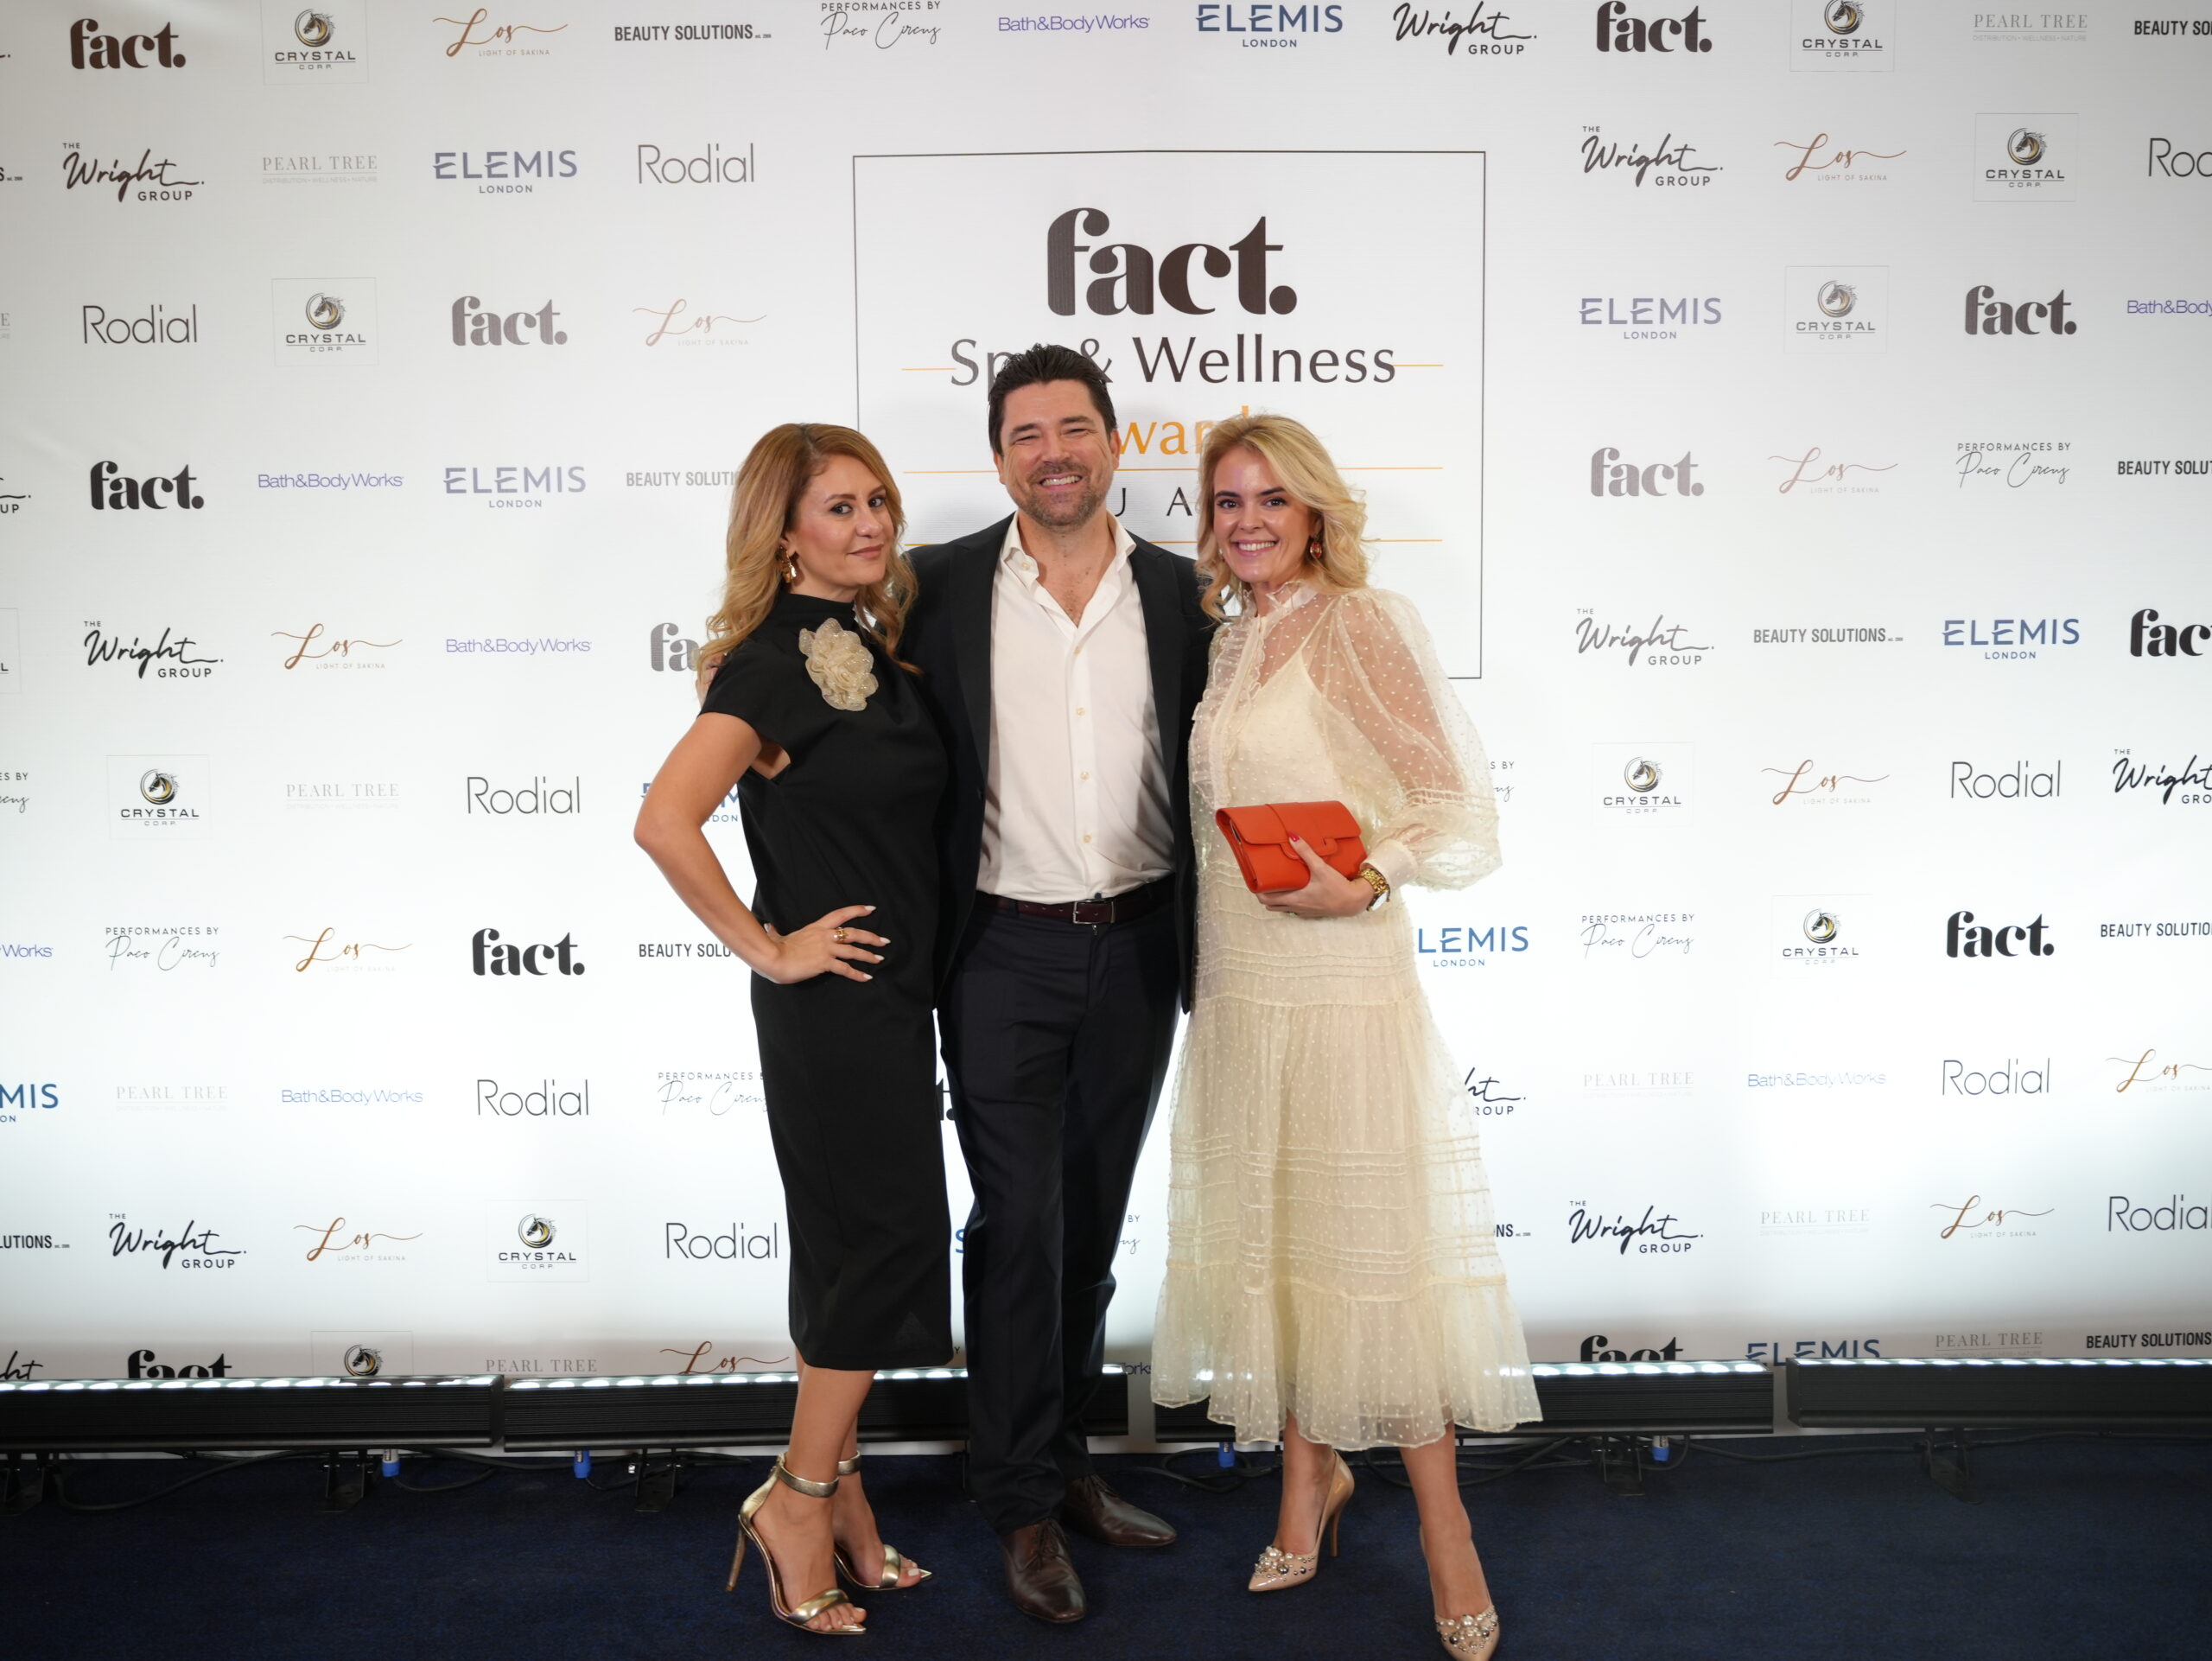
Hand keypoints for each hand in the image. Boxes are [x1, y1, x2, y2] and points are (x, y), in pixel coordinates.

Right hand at [757, 905, 886, 983]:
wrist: (773, 958)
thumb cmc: (774, 948)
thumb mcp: (778, 936)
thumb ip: (776, 932)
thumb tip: (768, 927)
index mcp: (816, 927)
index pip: (841, 914)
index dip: (857, 910)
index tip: (871, 909)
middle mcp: (825, 936)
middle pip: (854, 933)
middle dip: (871, 937)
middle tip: (884, 941)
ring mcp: (826, 949)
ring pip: (853, 950)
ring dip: (868, 955)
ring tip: (880, 959)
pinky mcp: (824, 963)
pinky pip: (845, 969)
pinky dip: (857, 974)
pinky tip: (867, 978)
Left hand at [1257, 837, 1375, 919]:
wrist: (1354, 902)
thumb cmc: (1337, 887)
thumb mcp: (1320, 868)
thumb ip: (1305, 852)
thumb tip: (1292, 837)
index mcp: (1294, 898)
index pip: (1265, 899)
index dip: (1256, 891)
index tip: (1254, 880)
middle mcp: (1295, 907)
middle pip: (1270, 905)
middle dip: (1264, 894)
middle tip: (1263, 880)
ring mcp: (1303, 911)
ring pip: (1281, 908)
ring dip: (1276, 899)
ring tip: (1276, 885)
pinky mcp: (1311, 912)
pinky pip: (1293, 909)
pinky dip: (1288, 902)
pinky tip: (1293, 890)